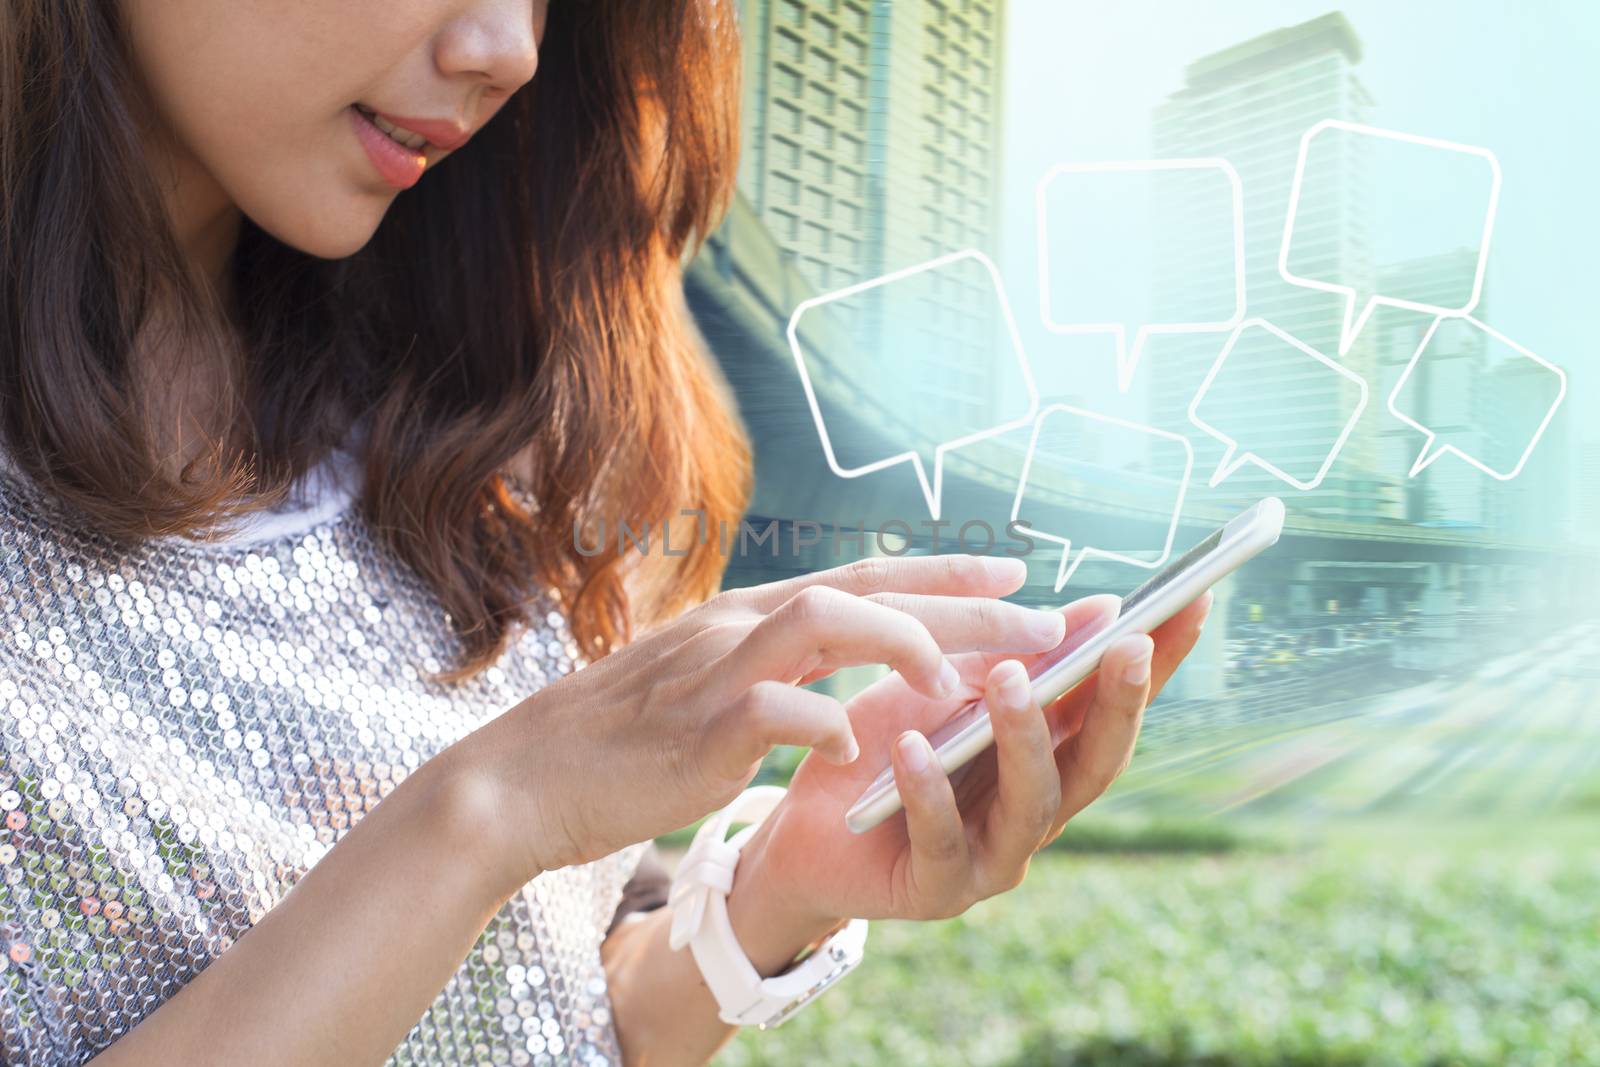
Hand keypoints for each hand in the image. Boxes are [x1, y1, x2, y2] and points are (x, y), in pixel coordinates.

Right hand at [456, 554, 1067, 885]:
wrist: (527, 777)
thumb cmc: (620, 738)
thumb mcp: (701, 682)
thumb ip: (766, 665)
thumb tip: (830, 673)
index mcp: (746, 616)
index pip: (860, 576)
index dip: (941, 571)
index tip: (1014, 571)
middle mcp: (738, 625)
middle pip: (866, 590)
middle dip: (961, 602)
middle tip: (1043, 618)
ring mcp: (716, 671)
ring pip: (828, 622)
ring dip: (906, 643)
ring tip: (961, 680)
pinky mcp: (698, 729)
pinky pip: (775, 711)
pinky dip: (824, 723)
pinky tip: (854, 749)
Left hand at [729, 589, 1212, 932]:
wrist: (806, 831)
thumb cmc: (883, 748)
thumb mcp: (943, 686)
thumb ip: (1011, 656)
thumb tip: (1099, 608)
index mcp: (1049, 753)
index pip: (1115, 701)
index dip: (1162, 658)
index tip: (1194, 599)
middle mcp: (1039, 808)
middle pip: (1098, 758)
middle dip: (1118, 702)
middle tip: (1127, 644)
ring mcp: (995, 854)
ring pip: (1032, 800)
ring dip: (1024, 738)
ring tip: (1007, 680)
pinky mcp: (938, 888)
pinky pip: (942, 839)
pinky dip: (930, 791)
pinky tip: (914, 749)